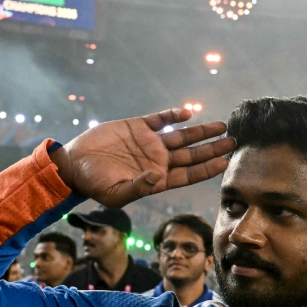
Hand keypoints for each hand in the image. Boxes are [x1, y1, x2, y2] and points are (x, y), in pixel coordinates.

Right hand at [51, 108, 235, 207]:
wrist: (73, 164)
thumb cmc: (93, 185)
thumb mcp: (116, 193)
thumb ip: (139, 187)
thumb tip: (157, 177)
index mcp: (157, 179)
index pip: (189, 175)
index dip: (207, 169)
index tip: (225, 162)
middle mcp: (158, 161)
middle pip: (192, 155)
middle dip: (212, 148)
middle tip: (233, 142)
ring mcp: (149, 143)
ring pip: (182, 136)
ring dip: (201, 131)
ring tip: (221, 126)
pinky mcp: (137, 127)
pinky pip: (160, 119)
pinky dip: (173, 115)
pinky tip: (188, 113)